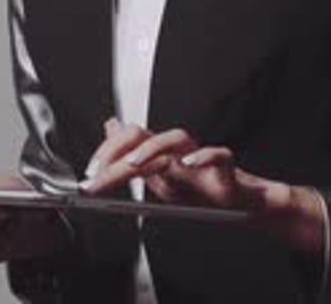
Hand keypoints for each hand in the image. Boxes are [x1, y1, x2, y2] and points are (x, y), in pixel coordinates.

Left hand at [80, 120, 325, 254]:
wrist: (242, 203)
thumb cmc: (201, 191)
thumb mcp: (159, 180)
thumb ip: (133, 157)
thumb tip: (109, 127)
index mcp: (160, 154)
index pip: (128, 142)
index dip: (105, 155)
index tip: (88, 176)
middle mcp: (177, 150)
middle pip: (145, 134)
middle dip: (118, 150)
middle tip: (99, 173)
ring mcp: (200, 156)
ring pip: (177, 137)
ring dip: (153, 149)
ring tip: (134, 165)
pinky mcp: (225, 167)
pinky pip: (217, 155)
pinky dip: (203, 157)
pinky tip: (188, 166)